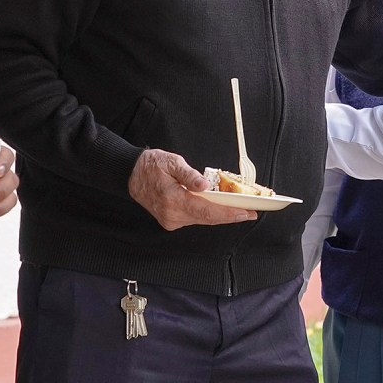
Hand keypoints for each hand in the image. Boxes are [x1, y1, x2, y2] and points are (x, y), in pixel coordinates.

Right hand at [129, 148, 256, 230]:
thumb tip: (203, 184)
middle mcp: (172, 214)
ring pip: (202, 219)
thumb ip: (189, 175)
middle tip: (251, 213)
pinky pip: (195, 218)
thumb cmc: (151, 166)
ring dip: (221, 215)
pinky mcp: (171, 220)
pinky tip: (220, 209)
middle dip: (230, 216)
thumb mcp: (171, 162)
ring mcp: (171, 220)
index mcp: (173, 199)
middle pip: (207, 218)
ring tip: (240, 210)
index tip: (246, 213)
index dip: (228, 213)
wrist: (131, 175)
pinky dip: (209, 214)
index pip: (207, 210)